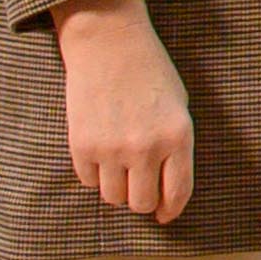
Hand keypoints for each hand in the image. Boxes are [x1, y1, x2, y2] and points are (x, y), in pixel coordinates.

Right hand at [53, 0, 195, 222]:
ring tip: (118, 163)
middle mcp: (146, 148)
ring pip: (113, 197)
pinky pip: (88, 180)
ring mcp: (112, 148)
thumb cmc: (150, 73)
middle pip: (141, 202)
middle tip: (138, 184)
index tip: (164, 215)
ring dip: (116, 187)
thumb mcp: (178, 108)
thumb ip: (175, 149)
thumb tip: (166, 193)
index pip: (176, 193)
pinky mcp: (82, 145)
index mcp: (178, 137)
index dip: (170, 210)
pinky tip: (100, 150)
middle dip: (142, 199)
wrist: (109, 44)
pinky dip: (94, 173)